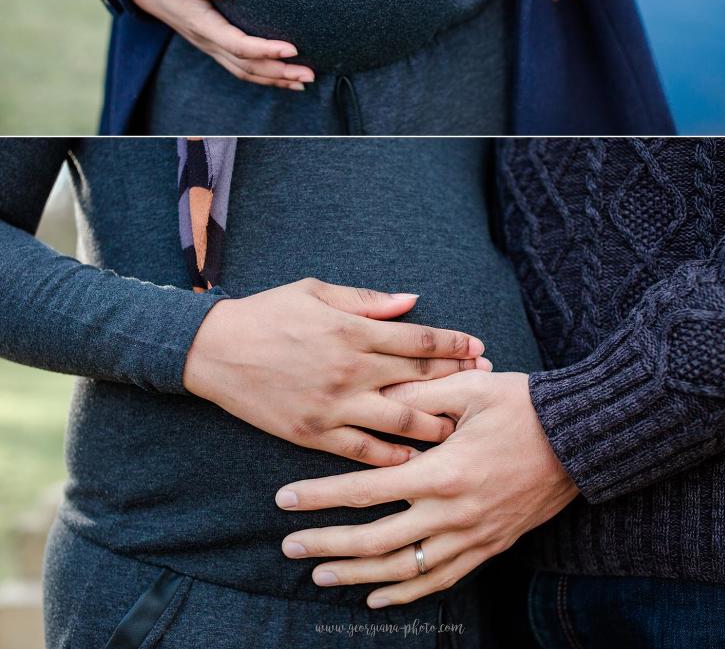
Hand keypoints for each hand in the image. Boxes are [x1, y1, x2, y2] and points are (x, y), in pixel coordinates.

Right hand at [126, 0, 314, 89]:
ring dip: (274, 79)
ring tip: (304, 81)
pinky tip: (283, 78)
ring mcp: (210, 47)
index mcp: (201, 25)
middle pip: (247, 66)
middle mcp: (207, 42)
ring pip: (244, 72)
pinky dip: (263, 76)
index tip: (293, 49)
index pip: (238, 45)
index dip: (266, 49)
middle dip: (279, 72)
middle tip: (310, 74)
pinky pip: (240, 68)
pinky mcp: (213, 45)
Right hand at [183, 278, 490, 466]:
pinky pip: (362, 451)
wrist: (213, 350)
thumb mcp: (316, 292)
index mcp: (351, 331)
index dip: (453, 344)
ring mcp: (332, 406)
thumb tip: (412, 300)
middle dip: (456, 380)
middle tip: (485, 384)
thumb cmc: (267, 312)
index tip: (478, 348)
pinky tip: (413, 457)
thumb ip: (367, 300)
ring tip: (457, 427)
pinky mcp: (313, 434)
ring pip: (399, 421)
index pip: (417, 339)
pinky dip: (392, 456)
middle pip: (418, 379)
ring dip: (434, 424)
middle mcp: (348, 370)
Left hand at [275, 371, 576, 606]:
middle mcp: (453, 512)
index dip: (321, 496)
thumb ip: (420, 394)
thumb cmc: (525, 407)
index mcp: (443, 470)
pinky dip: (406, 592)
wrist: (582, 440)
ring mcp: (472, 536)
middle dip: (327, 543)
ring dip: (357, 574)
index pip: (366, 489)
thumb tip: (377, 394)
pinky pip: (442, 580)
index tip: (284, 500)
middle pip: (376, 540)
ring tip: (320, 573)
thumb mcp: (470, 389)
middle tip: (289, 545)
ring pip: (404, 569)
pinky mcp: (490, 546)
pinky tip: (376, 596)